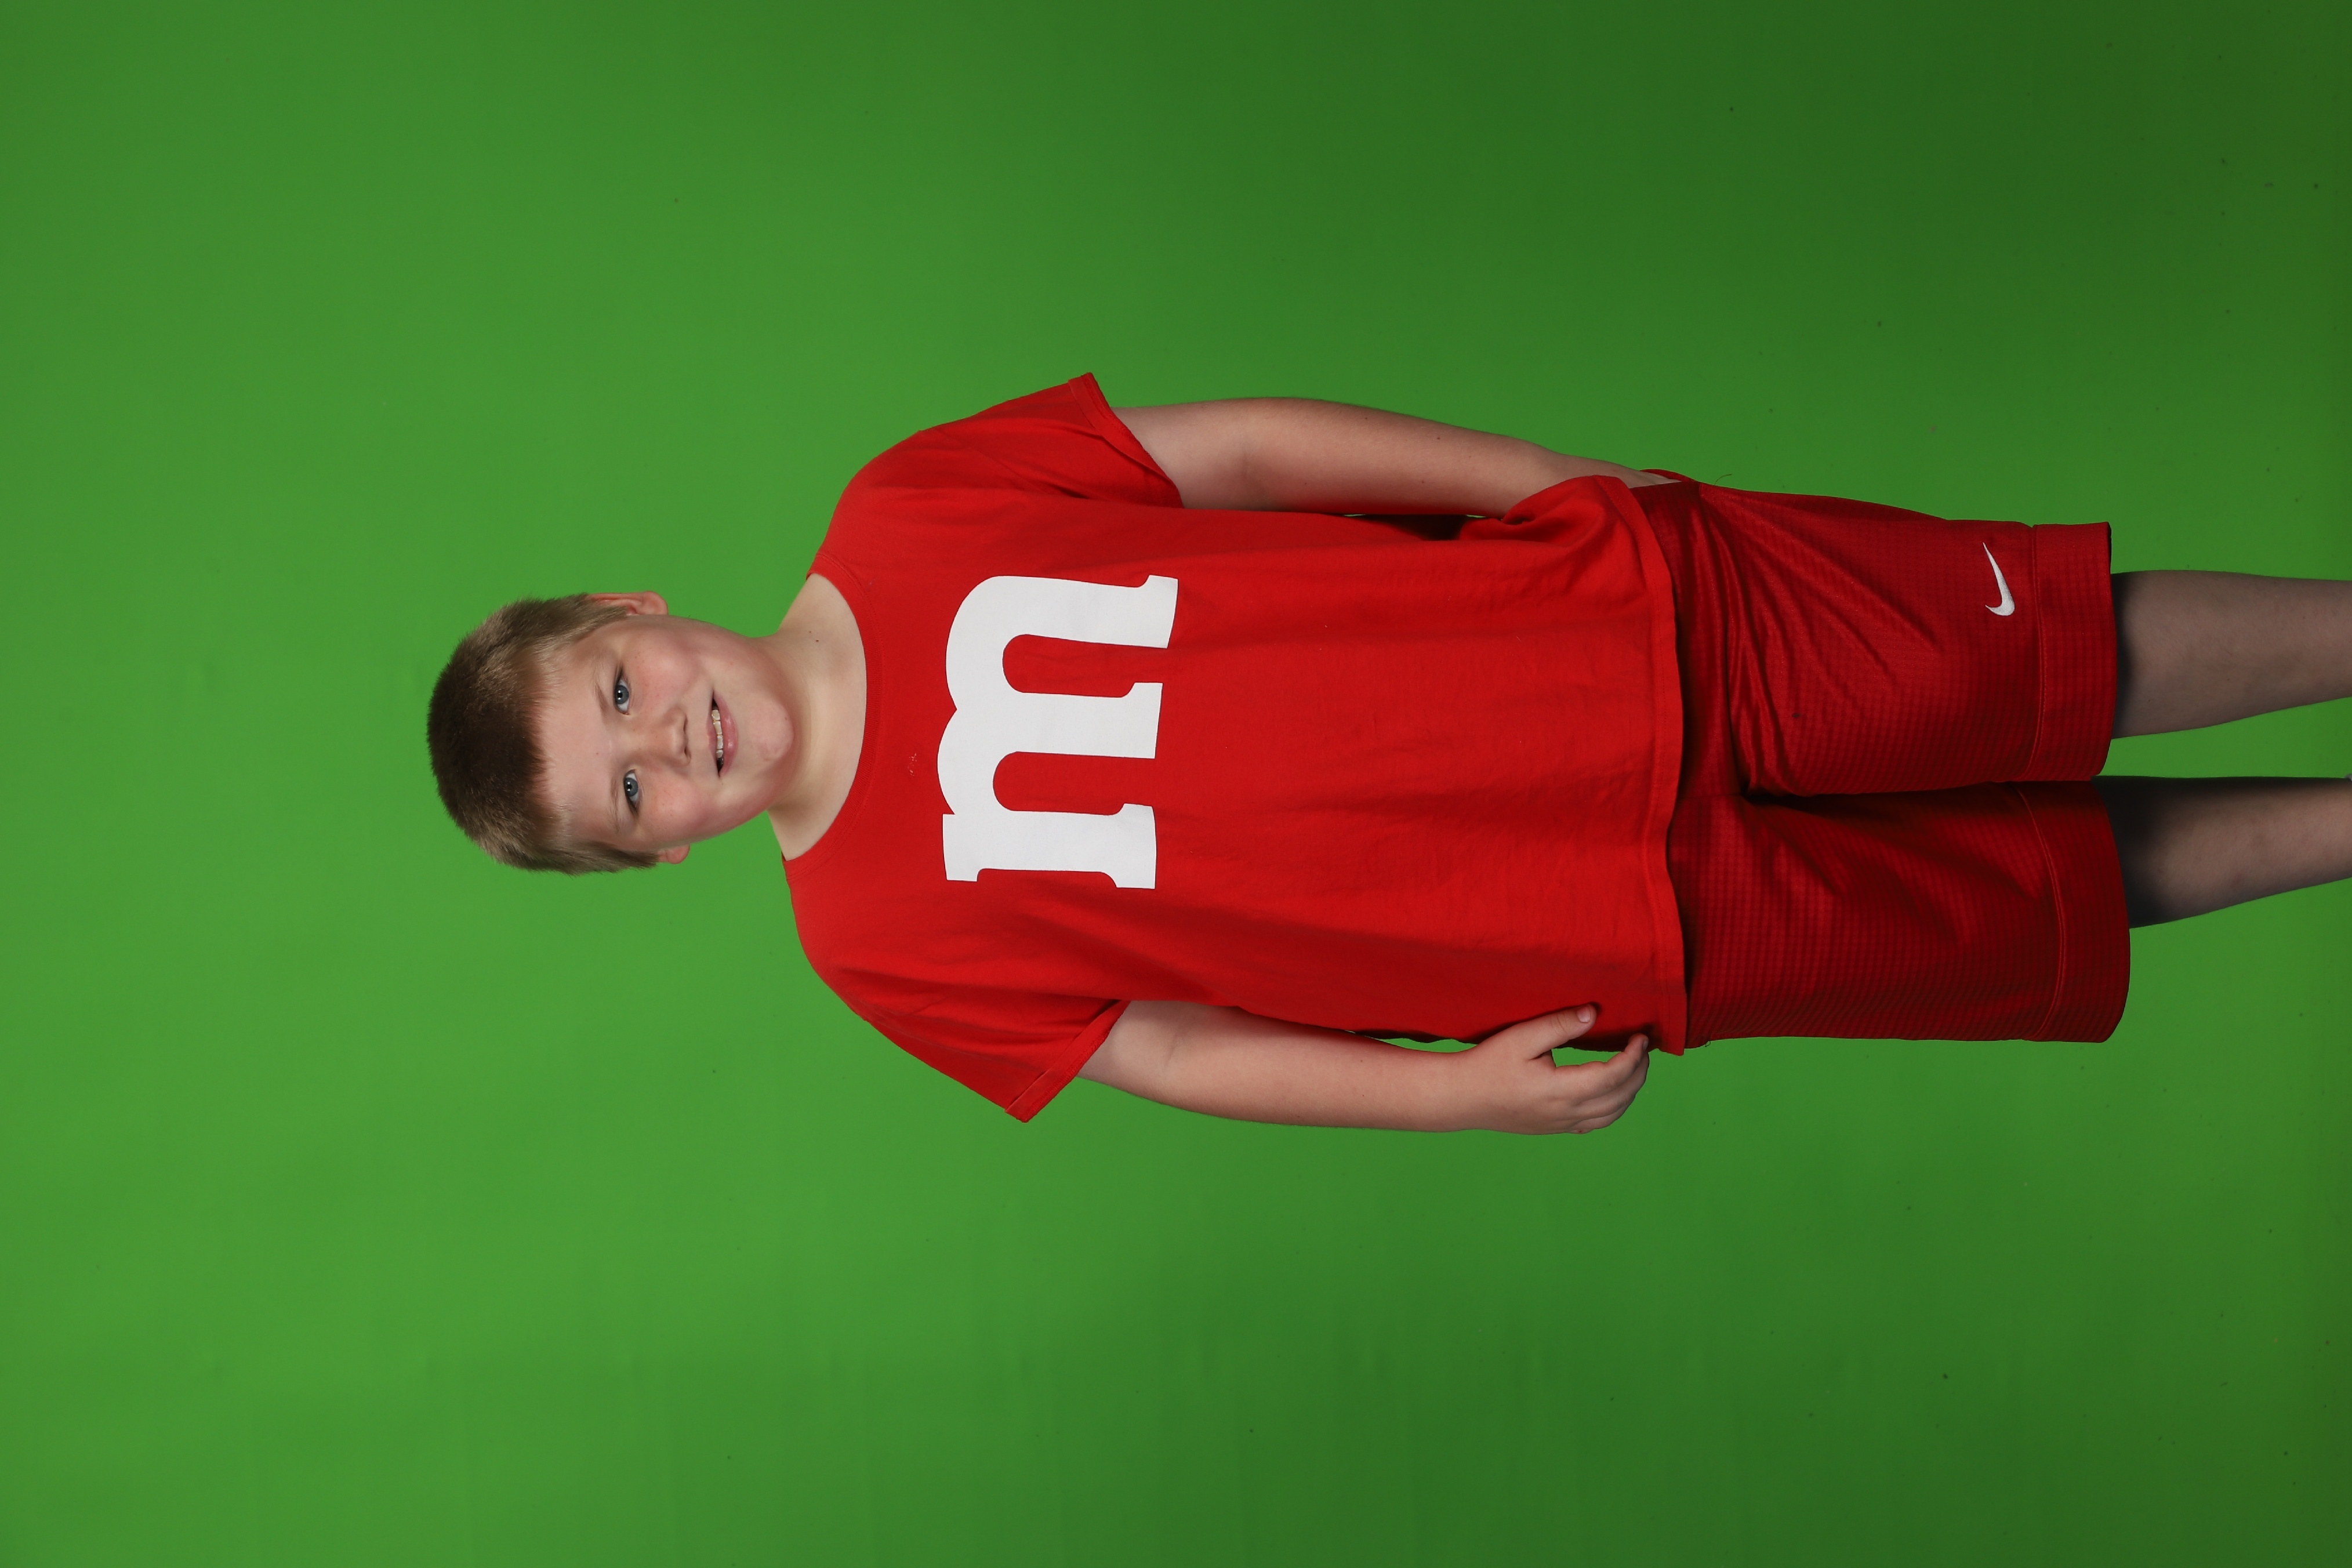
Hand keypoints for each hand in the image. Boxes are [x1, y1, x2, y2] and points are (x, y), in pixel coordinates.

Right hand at [1450, 1007, 1649, 1134]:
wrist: (1463, 1098)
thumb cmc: (1488, 1064)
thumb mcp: (1522, 1037)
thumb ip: (1559, 1025)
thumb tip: (1594, 1013)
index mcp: (1560, 1090)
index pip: (1613, 1076)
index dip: (1633, 1057)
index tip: (1640, 1037)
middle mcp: (1565, 1113)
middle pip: (1620, 1097)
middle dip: (1639, 1072)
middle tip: (1643, 1048)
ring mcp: (1561, 1125)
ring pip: (1612, 1115)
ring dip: (1631, 1092)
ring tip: (1635, 1068)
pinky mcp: (1555, 1128)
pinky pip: (1596, 1124)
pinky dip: (1614, 1108)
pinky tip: (1613, 1093)